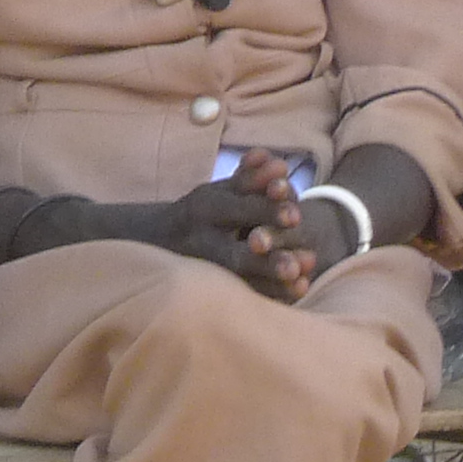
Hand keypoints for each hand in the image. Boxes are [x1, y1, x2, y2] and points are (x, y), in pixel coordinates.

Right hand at [159, 150, 314, 296]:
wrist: (160, 241)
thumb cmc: (206, 211)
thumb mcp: (223, 190)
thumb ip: (253, 178)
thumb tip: (281, 165)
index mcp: (204, 210)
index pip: (238, 211)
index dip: (266, 212)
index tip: (297, 216)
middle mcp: (203, 244)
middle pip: (237, 257)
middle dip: (269, 260)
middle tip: (301, 264)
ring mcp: (206, 272)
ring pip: (242, 285)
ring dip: (272, 283)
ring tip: (301, 281)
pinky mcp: (214, 290)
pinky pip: (245, 296)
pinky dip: (272, 294)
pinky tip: (299, 290)